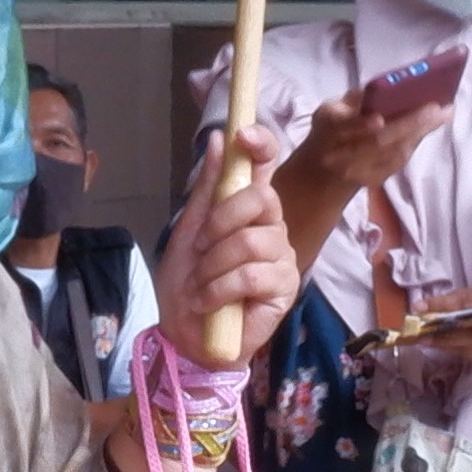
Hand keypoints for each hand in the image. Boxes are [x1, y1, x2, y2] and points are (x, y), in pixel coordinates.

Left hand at [149, 119, 303, 372]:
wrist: (187, 337)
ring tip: (200, 285)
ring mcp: (282, 257)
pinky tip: (208, 303)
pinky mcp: (285, 288)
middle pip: (262, 198)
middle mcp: (271, 227)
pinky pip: (252, 275)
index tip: (242, 135)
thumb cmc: (187, 285)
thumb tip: (218, 139)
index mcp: (248, 209)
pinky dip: (220, 289)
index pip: (266, 166)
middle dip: (221, 221)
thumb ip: (207, 189)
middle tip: (201, 248)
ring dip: (214, 265)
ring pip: (252, 241)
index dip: (260, 145)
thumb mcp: (188, 232)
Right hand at [273, 74, 456, 255]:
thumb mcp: (336, 107)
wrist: (322, 172)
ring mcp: (357, 171)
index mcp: (328, 126)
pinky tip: (429, 127)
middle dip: (409, 124)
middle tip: (436, 108)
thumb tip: (392, 85)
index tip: (379, 119)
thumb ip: (358, 98)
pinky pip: (398, 162)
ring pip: (393, 153)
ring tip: (442, 114)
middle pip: (378, 142)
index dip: (360, 125)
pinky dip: (415, 142)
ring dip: (420, 133)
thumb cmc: (333, 128)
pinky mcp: (372, 181)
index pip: (343, 125)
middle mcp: (340, 153)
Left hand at [396, 276, 471, 397]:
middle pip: (465, 334)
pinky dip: (460, 351)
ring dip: (444, 345)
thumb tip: (445, 302)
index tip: (420, 308)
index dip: (444, 306)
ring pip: (468, 350)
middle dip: (436, 333)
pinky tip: (447, 346)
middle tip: (413, 331)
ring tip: (423, 339)